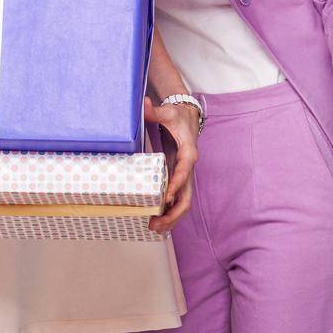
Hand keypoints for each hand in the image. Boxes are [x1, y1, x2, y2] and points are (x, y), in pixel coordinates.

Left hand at [143, 97, 198, 234]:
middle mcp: (188, 169)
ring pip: (182, 203)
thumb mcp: (167, 112)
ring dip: (171, 218)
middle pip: (186, 197)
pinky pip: (176, 200)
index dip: (176, 185)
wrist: (187, 119)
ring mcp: (184, 177)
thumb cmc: (178, 117)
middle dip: (173, 213)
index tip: (166, 197)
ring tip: (154, 228)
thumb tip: (144, 104)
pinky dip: (169, 212)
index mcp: (188, 154)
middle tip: (156, 223)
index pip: (184, 172)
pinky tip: (156, 221)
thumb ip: (155, 111)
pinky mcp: (178, 179)